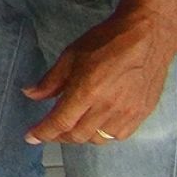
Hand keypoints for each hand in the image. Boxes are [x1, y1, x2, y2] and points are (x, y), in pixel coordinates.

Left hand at [23, 5, 176, 144]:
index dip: (43, 133)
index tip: (30, 138)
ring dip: (81, 136)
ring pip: (98, 139)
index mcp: (87, 91)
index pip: (60, 122)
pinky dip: (103, 134)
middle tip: (50, 131)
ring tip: (72, 126)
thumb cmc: (106, 41)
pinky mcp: (142, 114)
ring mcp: (127, 113)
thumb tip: (30, 94)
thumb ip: (51, 80)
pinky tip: (96, 124)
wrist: (147, 37)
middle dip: (59, 136)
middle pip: (78, 135)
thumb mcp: (71, 55)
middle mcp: (107, 107)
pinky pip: (118, 135)